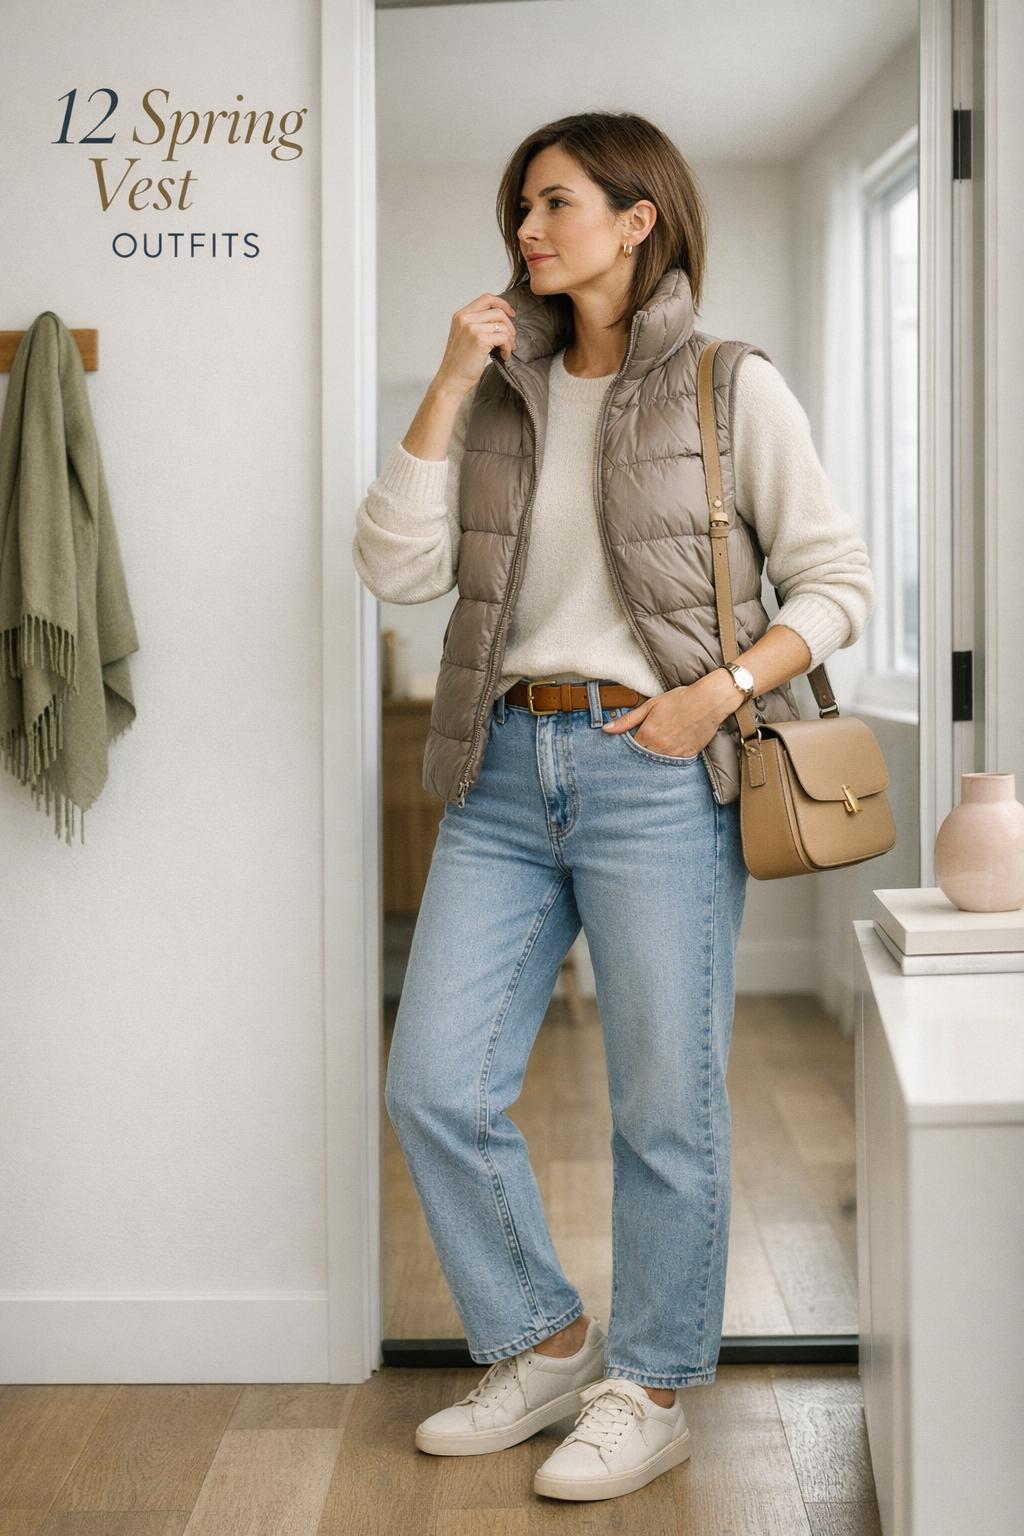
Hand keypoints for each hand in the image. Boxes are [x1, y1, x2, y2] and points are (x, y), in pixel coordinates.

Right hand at [434, 292, 516, 395]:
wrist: (451, 381)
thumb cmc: (458, 364)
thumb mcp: (464, 337)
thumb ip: (476, 324)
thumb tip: (500, 321)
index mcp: (460, 316)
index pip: (486, 298)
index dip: (502, 304)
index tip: (510, 314)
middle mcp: (465, 318)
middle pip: (497, 311)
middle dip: (510, 325)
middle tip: (511, 339)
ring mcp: (472, 328)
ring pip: (502, 325)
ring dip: (510, 338)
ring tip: (507, 350)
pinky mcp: (480, 340)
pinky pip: (503, 338)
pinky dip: (507, 347)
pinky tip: (504, 356)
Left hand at [601, 673, 739, 756]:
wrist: (708, 701)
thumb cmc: (679, 700)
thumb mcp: (650, 706)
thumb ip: (627, 720)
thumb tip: (606, 729)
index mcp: (647, 735)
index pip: (629, 751)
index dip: (625, 750)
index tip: (624, 749)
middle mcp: (659, 748)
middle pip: (642, 760)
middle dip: (638, 759)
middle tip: (638, 755)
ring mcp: (674, 754)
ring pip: (657, 764)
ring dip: (653, 761)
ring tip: (653, 754)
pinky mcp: (687, 756)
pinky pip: (673, 764)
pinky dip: (669, 760)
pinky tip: (669, 753)